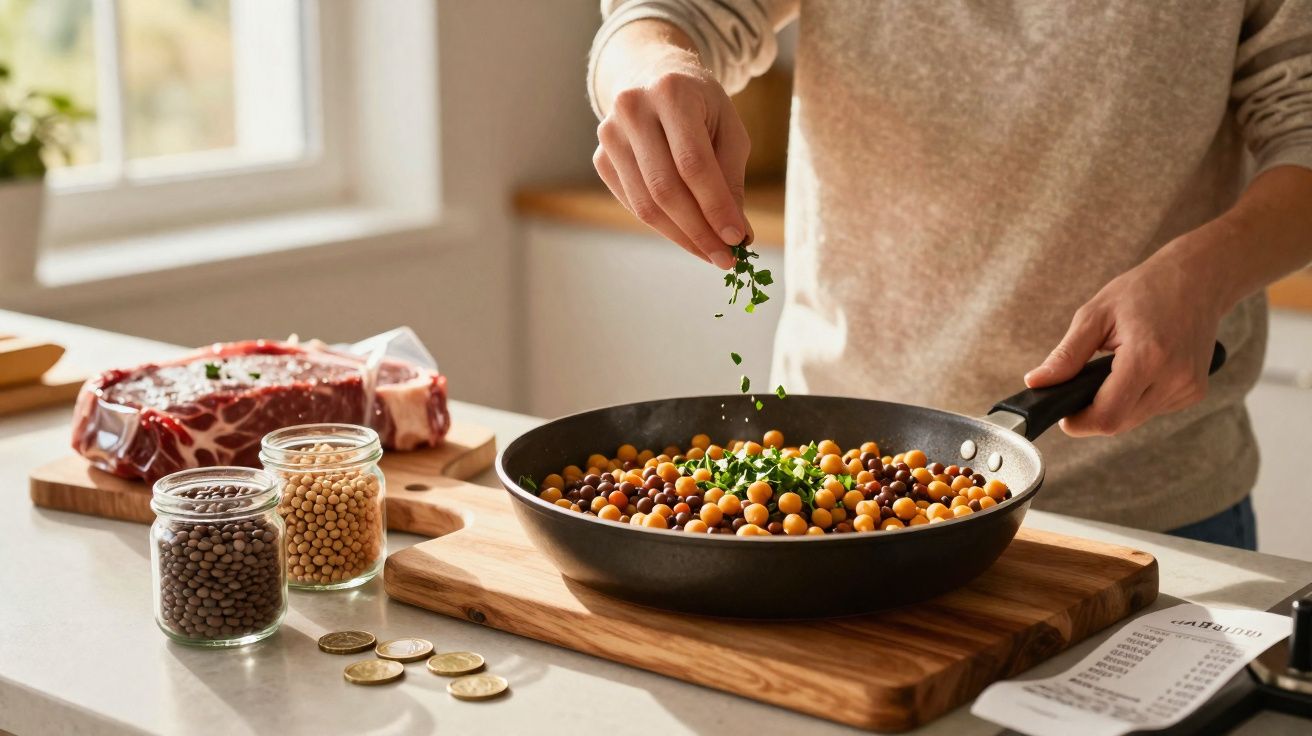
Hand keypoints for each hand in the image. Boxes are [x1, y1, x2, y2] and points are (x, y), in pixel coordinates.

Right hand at [592, 25, 751, 268]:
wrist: (652, 75)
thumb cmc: (700, 105)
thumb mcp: (728, 128)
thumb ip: (731, 178)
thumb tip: (737, 236)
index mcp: (671, 92)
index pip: (693, 164)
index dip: (716, 206)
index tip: (738, 239)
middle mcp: (632, 109)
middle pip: (665, 188)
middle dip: (699, 230)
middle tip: (725, 258)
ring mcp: (610, 134)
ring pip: (646, 204)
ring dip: (681, 236)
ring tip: (710, 252)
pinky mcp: (601, 158)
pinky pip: (634, 204)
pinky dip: (663, 226)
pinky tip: (687, 233)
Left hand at [1023, 234, 1227, 436]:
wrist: (1198, 279)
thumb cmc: (1144, 290)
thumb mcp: (1095, 315)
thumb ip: (1065, 355)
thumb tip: (1035, 383)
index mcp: (1147, 357)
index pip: (1108, 416)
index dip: (1079, 422)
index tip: (1063, 412)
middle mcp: (1174, 378)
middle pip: (1119, 423)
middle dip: (1092, 413)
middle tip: (1081, 385)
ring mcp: (1188, 388)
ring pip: (1135, 420)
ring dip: (1115, 405)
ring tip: (1112, 369)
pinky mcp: (1194, 392)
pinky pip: (1152, 409)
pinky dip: (1135, 399)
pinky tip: (1137, 371)